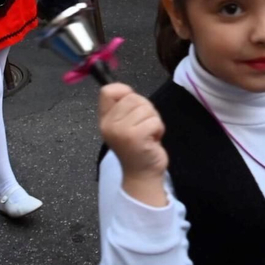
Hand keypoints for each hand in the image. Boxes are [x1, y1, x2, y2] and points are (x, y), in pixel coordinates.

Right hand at [100, 83, 167, 205]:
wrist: (142, 174)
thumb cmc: (138, 147)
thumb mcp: (125, 125)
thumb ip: (124, 107)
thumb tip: (127, 90)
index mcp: (105, 120)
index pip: (107, 91)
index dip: (124, 92)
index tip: (133, 106)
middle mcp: (109, 125)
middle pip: (133, 98)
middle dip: (146, 109)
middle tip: (144, 126)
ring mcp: (121, 131)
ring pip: (146, 109)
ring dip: (153, 120)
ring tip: (148, 134)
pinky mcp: (135, 137)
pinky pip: (154, 121)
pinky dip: (159, 129)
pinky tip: (153, 140)